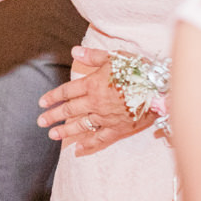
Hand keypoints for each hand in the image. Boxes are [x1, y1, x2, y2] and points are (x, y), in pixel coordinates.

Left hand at [40, 45, 155, 153]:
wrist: (159, 88)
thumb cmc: (138, 70)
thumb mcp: (114, 57)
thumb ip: (93, 56)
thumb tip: (74, 51)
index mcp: (92, 84)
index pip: (67, 91)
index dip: (53, 97)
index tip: (42, 103)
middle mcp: (95, 102)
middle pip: (70, 110)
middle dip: (53, 115)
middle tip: (41, 121)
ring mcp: (106, 117)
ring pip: (81, 125)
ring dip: (65, 131)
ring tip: (52, 135)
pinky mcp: (118, 129)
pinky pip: (100, 139)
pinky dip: (89, 144)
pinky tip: (78, 149)